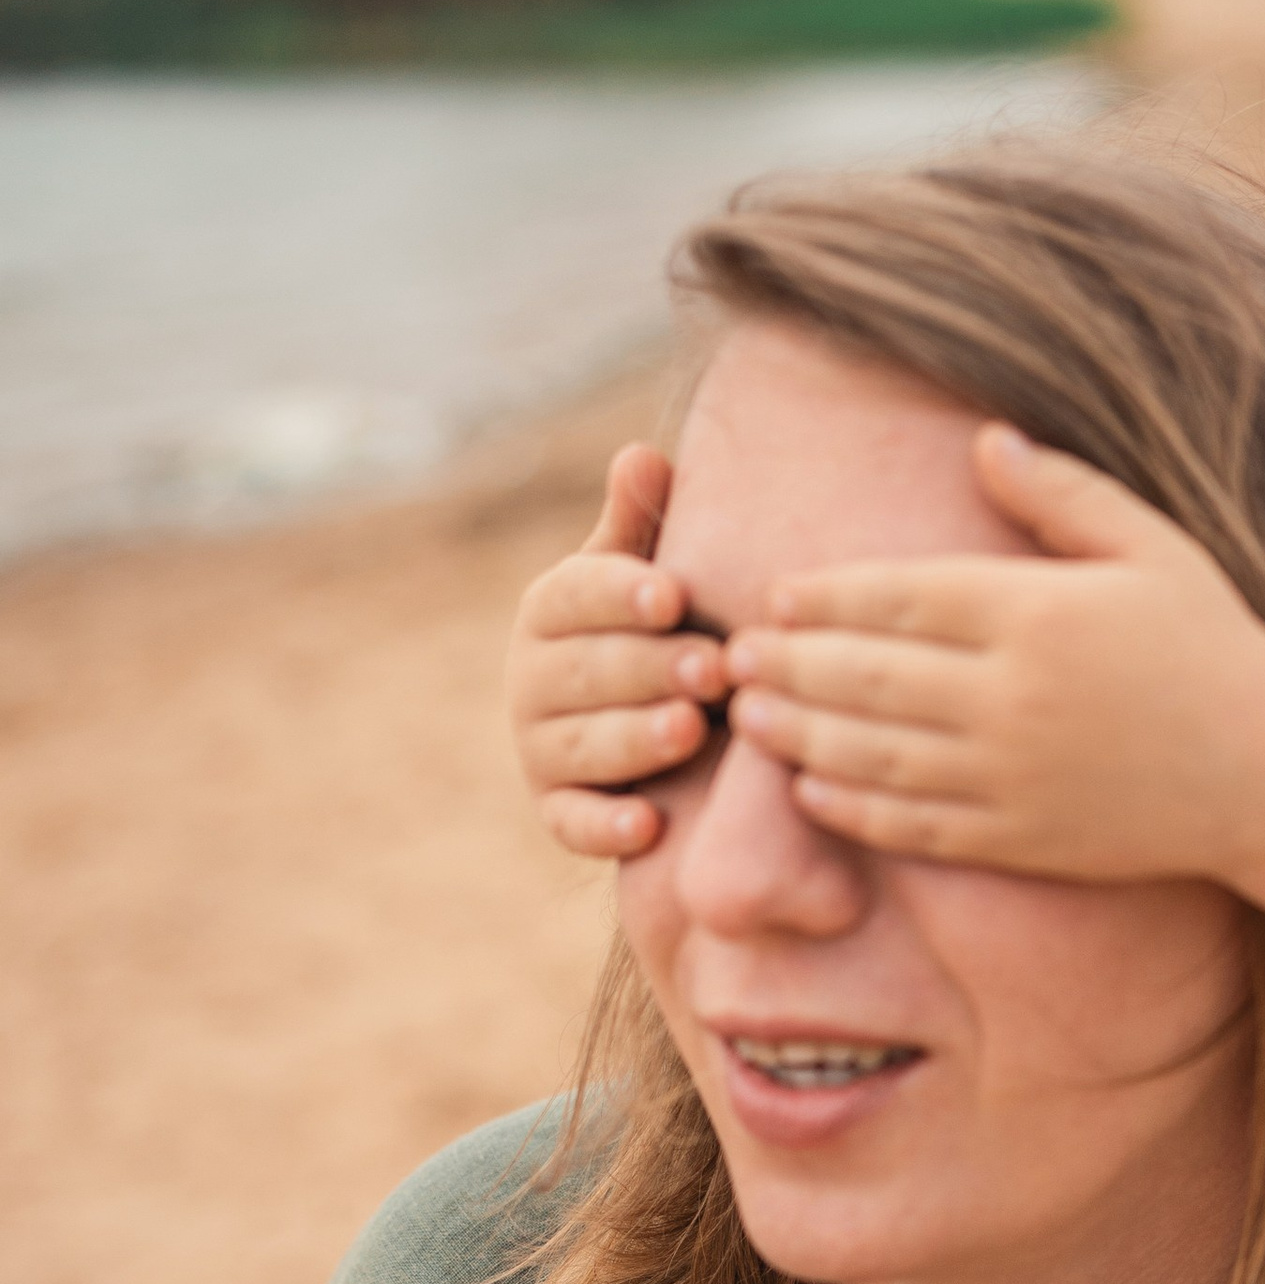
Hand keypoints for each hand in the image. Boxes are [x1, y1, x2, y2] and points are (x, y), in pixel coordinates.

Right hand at [506, 446, 723, 860]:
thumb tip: (643, 456)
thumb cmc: (658, 630)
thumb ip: (642, 522)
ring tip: (690, 731)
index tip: (673, 596)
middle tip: (712, 668)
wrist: (655, 722)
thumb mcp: (650, 574)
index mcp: (551, 607)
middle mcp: (532, 677)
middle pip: (584, 671)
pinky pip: (575, 823)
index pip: (576, 594)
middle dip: (647, 669)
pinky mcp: (559, 811)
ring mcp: (541, 748)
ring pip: (582, 745)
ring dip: (635, 739)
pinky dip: (606, 827)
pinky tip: (650, 824)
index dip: (621, 593)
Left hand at [722, 423, 1264, 878]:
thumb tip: (984, 437)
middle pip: (868, 675)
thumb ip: (1062, 493)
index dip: (826, 597)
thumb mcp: (1153, 548)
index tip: (777, 593)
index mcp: (1036, 612)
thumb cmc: (1213, 648)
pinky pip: (915, 823)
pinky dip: (853, 807)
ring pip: (875, 752)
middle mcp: (1011, 696)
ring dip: (801, 734)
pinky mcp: (1020, 838)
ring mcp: (1012, 774)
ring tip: (750, 715)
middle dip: (790, 664)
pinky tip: (813, 789)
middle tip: (733, 654)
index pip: (900, 597)